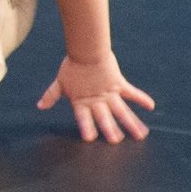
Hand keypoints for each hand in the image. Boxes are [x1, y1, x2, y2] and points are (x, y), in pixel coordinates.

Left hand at [38, 52, 153, 141]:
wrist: (85, 50)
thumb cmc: (71, 67)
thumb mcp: (60, 83)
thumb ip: (51, 95)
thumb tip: (39, 106)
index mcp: (82, 101)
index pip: (83, 117)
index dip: (85, 127)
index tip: (89, 139)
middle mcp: (97, 100)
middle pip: (104, 117)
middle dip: (110, 129)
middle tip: (116, 141)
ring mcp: (109, 93)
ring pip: (122, 110)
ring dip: (131, 123)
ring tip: (141, 135)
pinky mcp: (119, 84)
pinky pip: (132, 93)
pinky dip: (142, 98)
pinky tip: (151, 106)